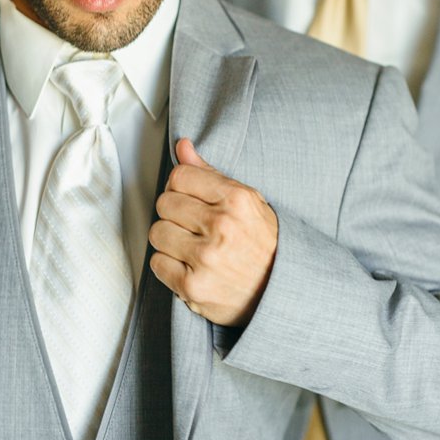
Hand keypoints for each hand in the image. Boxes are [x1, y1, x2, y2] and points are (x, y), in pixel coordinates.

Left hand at [149, 138, 278, 327]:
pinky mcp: (192, 285)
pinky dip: (169, 265)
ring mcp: (206, 258)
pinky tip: (190, 265)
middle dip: (175, 214)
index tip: (191, 200)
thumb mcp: (248, 203)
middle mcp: (222, 227)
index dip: (181, 188)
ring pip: (157, 232)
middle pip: (164, 203)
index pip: (180, 176)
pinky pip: (157, 263)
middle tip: (195, 227)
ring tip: (192, 247)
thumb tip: (183, 147)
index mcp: (237, 200)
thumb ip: (211, 175)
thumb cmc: (264, 246)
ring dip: (170, 240)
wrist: (282, 292)